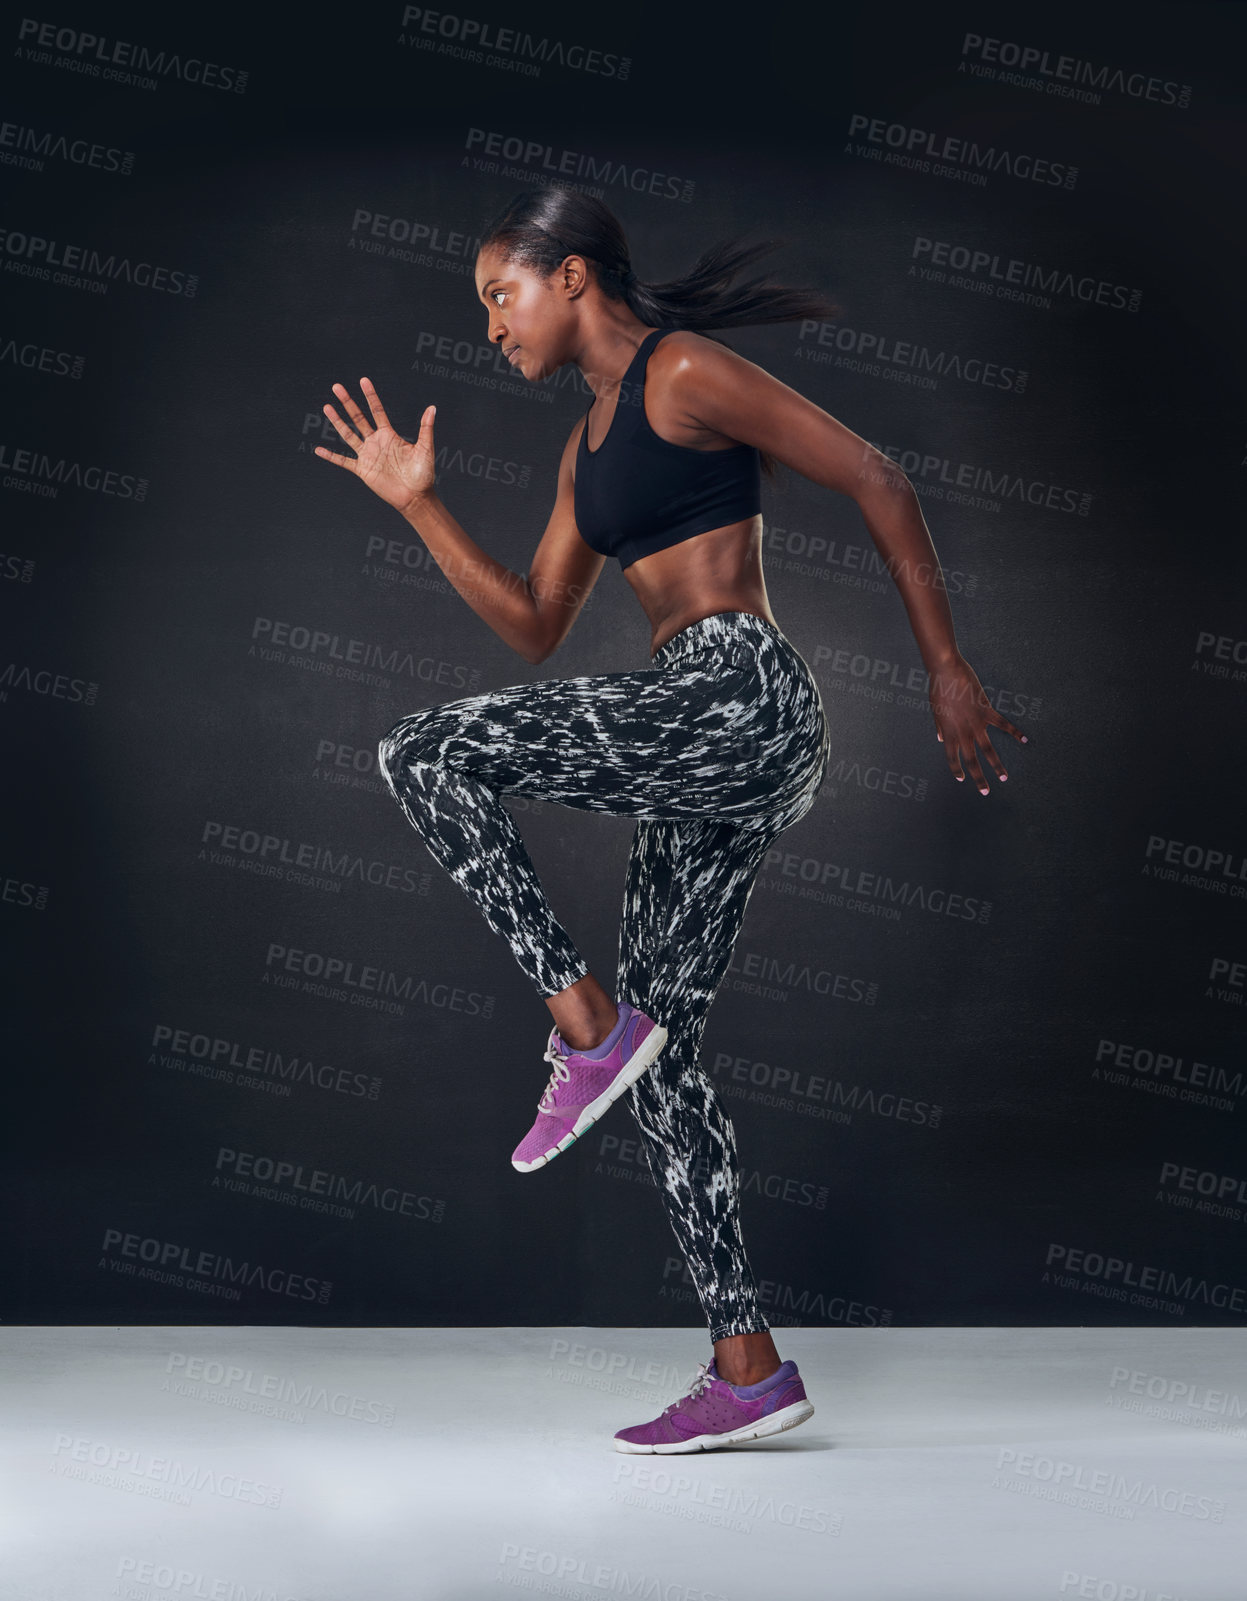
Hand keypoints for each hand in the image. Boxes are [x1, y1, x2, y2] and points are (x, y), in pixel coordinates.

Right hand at [314, 377, 434, 512]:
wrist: (416, 496)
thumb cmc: (423, 474)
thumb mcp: (425, 448)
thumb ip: (426, 428)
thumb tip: (432, 407)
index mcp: (389, 435)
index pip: (377, 411)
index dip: (370, 396)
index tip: (363, 380)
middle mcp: (376, 442)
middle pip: (358, 418)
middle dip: (348, 402)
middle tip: (337, 387)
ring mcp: (368, 455)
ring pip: (348, 434)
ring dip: (337, 421)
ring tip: (326, 407)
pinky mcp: (363, 470)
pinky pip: (343, 462)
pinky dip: (331, 457)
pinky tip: (318, 450)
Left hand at [928, 655, 1027, 794]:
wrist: (946, 672)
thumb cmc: (938, 689)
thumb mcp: (935, 711)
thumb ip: (940, 727)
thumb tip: (940, 739)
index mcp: (948, 733)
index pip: (952, 758)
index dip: (957, 770)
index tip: (962, 778)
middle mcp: (962, 732)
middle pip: (971, 761)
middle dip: (979, 779)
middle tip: (986, 792)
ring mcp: (975, 723)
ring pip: (988, 750)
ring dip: (997, 766)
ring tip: (1004, 778)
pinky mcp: (986, 711)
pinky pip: (1003, 724)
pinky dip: (1014, 732)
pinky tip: (1024, 740)